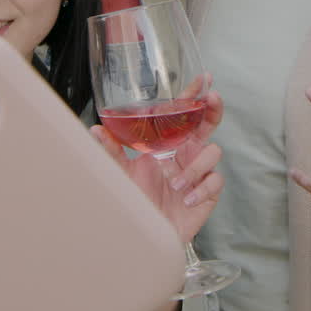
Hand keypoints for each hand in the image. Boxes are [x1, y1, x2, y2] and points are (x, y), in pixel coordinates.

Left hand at [91, 75, 225, 242]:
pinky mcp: (208, 192)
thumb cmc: (138, 200)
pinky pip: (215, 181)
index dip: (194, 96)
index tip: (203, 78)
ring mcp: (199, 172)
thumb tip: (95, 128)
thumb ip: (112, 150)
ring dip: (194, 167)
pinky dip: (201, 189)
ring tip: (175, 184)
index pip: (184, 115)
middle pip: (208, 125)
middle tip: (212, 98)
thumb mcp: (122, 173)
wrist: (147, 232)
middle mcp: (186, 153)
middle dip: (213, 109)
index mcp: (170, 144)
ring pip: (212, 152)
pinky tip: (187, 199)